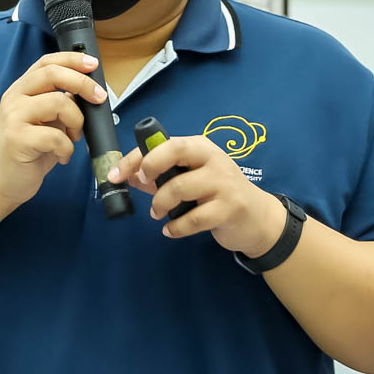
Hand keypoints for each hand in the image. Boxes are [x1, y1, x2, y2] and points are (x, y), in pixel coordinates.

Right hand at [0, 51, 107, 208]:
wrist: (0, 180)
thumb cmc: (28, 151)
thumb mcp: (45, 121)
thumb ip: (60, 103)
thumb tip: (89, 92)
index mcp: (21, 90)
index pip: (46, 63)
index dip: (72, 60)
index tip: (93, 65)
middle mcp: (14, 98)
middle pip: (52, 74)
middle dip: (82, 83)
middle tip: (99, 97)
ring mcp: (13, 118)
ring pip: (58, 102)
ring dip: (76, 121)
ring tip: (73, 137)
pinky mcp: (17, 140)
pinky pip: (56, 136)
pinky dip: (67, 148)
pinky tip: (62, 156)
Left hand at [109, 136, 286, 256]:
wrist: (257, 218)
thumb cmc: (218, 195)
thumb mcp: (191, 178)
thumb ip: (159, 176)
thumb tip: (126, 175)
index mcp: (200, 147)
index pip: (164, 143)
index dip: (136, 157)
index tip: (115, 174)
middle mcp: (213, 159)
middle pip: (175, 150)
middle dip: (150, 166)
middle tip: (142, 184)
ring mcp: (224, 183)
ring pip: (180, 187)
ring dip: (160, 203)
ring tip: (157, 213)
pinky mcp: (230, 208)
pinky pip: (193, 219)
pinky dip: (175, 228)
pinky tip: (171, 230)